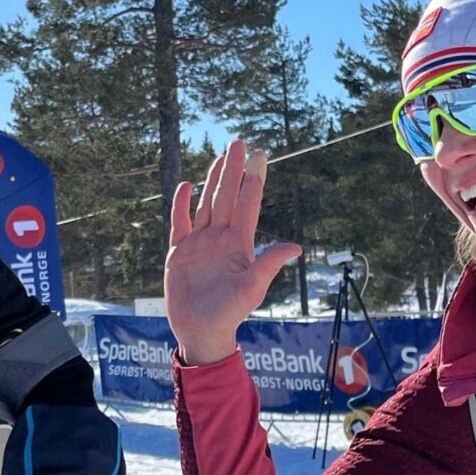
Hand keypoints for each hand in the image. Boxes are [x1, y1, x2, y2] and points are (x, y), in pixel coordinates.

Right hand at [165, 140, 300, 365]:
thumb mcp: (252, 288)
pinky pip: (180, 223)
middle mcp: (220, 239)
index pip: (247, 205)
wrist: (200, 331)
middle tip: (239, 143)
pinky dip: (182, 205)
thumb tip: (296, 246)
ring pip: (207, 205)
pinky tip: (187, 186)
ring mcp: (199, 244)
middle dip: (234, 170)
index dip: (253, 180)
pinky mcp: (179, 252)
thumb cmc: (229, 313)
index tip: (259, 156)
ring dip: (213, 181)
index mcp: (239, 245)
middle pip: (227, 197)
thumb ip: (268, 263)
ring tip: (220, 157)